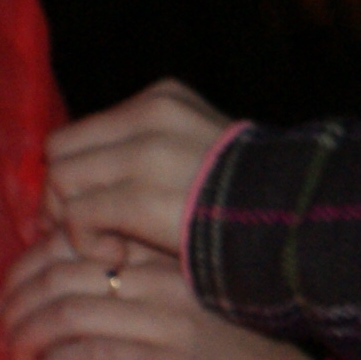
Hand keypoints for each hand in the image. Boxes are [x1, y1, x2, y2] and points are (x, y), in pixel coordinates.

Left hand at [0, 230, 320, 359]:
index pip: (76, 240)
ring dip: (24, 337)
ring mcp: (168, 322)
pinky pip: (87, 354)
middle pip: (60, 270)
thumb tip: (67, 301)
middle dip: (16, 302)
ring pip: (65, 309)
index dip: (29, 266)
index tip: (12, 299)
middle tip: (2, 332)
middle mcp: (166, 279)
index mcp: (169, 259)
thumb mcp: (191, 314)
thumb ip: (139, 296)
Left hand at [42, 81, 236, 268]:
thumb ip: (151, 154)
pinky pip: (79, 215)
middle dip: (61, 199)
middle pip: (61, 152)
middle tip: (84, 237)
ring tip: (106, 249)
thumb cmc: (250, 202)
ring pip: (62, 182)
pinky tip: (116, 258)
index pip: (82, 132)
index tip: (84, 214)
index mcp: (162, 100)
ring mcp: (147, 154)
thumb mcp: (203, 155)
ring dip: (72, 222)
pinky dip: (86, 241)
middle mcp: (150, 117)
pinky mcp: (143, 197)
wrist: (300, 223)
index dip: (73, 175)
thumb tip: (90, 177)